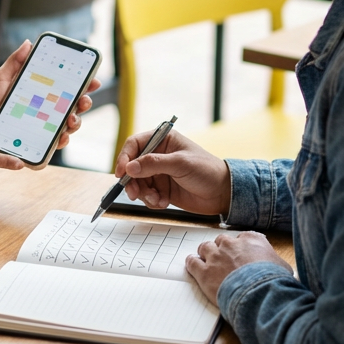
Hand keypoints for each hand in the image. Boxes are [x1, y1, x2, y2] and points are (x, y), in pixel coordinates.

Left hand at [0, 41, 100, 152]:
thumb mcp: (0, 78)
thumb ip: (14, 62)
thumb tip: (28, 43)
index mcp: (40, 92)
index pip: (66, 87)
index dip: (83, 83)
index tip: (92, 79)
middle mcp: (45, 110)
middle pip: (72, 106)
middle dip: (84, 102)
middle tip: (84, 99)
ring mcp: (42, 127)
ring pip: (67, 125)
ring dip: (76, 122)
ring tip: (72, 119)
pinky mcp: (35, 142)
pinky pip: (53, 144)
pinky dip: (61, 141)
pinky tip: (61, 137)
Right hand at [116, 129, 230, 215]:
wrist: (222, 194)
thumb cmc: (207, 171)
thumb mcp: (180, 164)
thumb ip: (154, 164)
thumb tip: (130, 167)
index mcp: (162, 140)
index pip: (135, 144)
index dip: (124, 158)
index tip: (121, 173)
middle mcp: (158, 155)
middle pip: (132, 166)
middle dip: (132, 181)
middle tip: (135, 194)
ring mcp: (158, 173)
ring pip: (137, 183)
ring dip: (143, 194)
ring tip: (157, 200)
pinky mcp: (161, 189)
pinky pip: (146, 195)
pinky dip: (151, 201)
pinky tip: (164, 202)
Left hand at [186, 231, 289, 302]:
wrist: (259, 293)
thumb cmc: (274, 281)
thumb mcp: (284, 268)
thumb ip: (276, 262)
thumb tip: (279, 268)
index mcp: (252, 240)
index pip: (242, 238)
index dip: (240, 248)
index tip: (241, 254)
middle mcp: (231, 244)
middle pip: (221, 241)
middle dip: (222, 250)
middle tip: (224, 260)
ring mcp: (216, 257)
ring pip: (205, 248)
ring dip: (206, 254)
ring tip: (207, 262)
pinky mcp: (204, 272)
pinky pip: (192, 262)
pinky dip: (192, 263)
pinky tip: (194, 265)